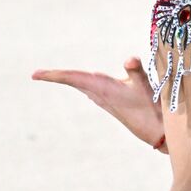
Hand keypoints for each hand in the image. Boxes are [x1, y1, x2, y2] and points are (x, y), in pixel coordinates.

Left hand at [31, 56, 165, 150]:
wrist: (155, 130)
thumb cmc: (150, 107)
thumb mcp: (144, 86)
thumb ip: (136, 71)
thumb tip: (130, 59)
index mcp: (101, 88)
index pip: (72, 78)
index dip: (54, 75)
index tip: (35, 75)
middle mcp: (98, 94)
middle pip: (72, 81)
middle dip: (56, 76)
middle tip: (37, 74)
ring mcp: (103, 99)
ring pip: (80, 85)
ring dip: (67, 79)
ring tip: (52, 76)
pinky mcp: (109, 101)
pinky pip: (88, 88)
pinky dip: (79, 82)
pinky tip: (80, 82)